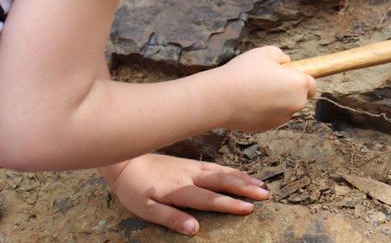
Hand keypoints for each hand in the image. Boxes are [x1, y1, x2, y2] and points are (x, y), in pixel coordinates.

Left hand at [101, 154, 268, 234]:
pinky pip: (217, 166)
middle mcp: (191, 176)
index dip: (230, 204)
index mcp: (180, 189)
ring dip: (243, 178)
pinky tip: (242, 174)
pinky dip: (232, 171)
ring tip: (260, 185)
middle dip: (245, 188)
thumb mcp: (146, 209)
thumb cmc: (134, 188)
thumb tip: (195, 229)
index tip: (249, 208)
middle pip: (222, 182)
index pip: (210, 199)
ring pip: (223, 172)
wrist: (126, 160)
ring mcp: (193, 167)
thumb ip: (171, 218)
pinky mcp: (192, 163)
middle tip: (265, 194)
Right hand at [216, 46, 315, 131]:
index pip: (312, 84)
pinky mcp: (268, 128)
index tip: (289, 75)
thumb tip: (286, 62)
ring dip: (277, 102)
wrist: (221, 98)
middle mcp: (296, 104)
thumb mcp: (265, 53)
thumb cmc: (243, 72)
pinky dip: (265, 112)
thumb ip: (281, 55)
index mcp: (299, 84)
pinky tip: (249, 103)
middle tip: (268, 81)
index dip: (302, 78)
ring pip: (285, 109)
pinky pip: (271, 117)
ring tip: (255, 91)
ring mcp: (282, 118)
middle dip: (289, 91)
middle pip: (299, 98)